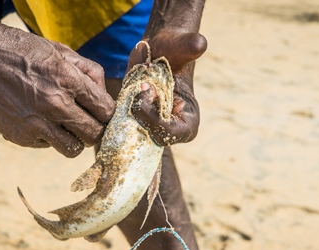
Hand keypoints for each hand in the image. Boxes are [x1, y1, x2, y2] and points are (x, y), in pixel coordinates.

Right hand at [0, 12, 113, 156]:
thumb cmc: (22, 51)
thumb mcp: (61, 51)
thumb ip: (89, 72)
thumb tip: (104, 95)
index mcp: (68, 80)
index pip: (106, 110)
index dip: (109, 113)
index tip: (103, 112)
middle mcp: (54, 105)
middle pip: (94, 134)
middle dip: (96, 129)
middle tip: (90, 122)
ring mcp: (35, 124)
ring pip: (73, 149)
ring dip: (75, 139)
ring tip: (67, 125)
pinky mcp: (20, 137)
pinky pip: (47, 146)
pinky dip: (49, 137)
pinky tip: (40, 120)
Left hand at [127, 29, 206, 145]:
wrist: (157, 51)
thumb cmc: (174, 47)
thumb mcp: (182, 45)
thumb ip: (190, 46)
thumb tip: (200, 43)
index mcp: (187, 122)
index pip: (169, 133)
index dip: (153, 117)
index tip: (147, 89)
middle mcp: (169, 130)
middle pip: (147, 136)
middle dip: (139, 110)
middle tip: (141, 84)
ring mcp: (150, 129)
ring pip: (130, 132)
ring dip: (128, 108)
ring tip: (138, 83)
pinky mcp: (135, 124)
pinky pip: (120, 126)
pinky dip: (118, 109)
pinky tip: (126, 89)